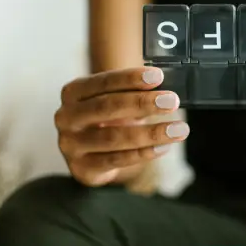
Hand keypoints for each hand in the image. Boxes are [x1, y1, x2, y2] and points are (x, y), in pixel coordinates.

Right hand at [54, 66, 187, 185]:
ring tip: (179, 129)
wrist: (87, 156)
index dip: (130, 78)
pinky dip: (143, 153)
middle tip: (172, 101)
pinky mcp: (83, 168)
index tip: (158, 77)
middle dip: (142, 103)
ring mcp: (71, 144)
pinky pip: (116, 160)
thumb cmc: (106, 121)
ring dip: (150, 133)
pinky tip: (163, 147)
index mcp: (72, 93)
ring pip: (113, 138)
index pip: (102, 82)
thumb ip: (133, 95)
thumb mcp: (114, 102)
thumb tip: (166, 92)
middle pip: (107, 107)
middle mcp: (66, 117)